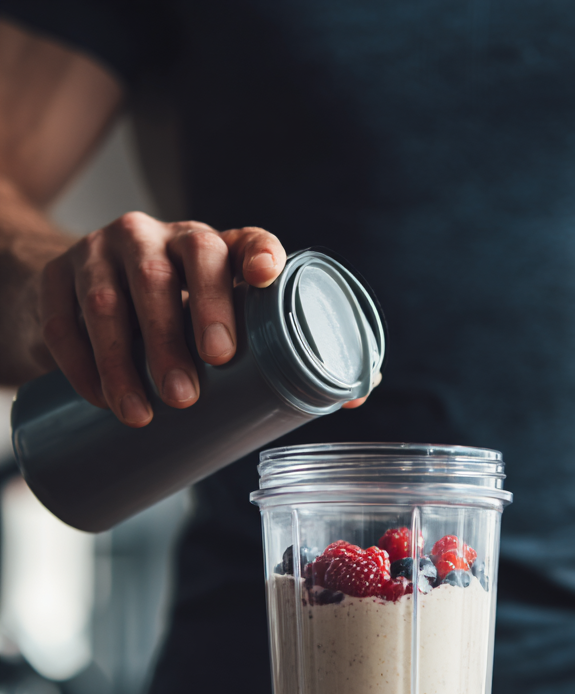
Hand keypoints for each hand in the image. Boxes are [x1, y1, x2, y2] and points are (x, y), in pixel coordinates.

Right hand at [37, 211, 374, 425]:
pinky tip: (99, 398)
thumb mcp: (225, 324)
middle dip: (186, 324)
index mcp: (217, 250)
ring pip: (114, 296)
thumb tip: (356, 393)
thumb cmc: (179, 319)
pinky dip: (80, 361)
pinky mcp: (57, 278)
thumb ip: (282, 353)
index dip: (258, 253)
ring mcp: (105, 252)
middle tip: (195, 387)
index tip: (265, 277)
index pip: (245, 240)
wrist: (82, 293)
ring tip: (146, 412)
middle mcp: (162, 238)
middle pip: (177, 267)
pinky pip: (63, 317)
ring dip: (129, 357)